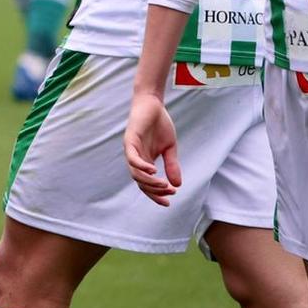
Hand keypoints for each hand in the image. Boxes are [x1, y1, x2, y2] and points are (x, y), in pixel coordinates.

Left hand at [124, 92, 180, 206]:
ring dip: (150, 182)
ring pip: (135, 173)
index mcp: (144, 161)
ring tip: (164, 185)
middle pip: (140, 182)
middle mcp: (136, 158)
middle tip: (170, 193)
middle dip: (155, 191)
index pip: (146, 184)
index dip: (156, 195)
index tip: (168, 202)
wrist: (153, 104)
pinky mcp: (130, 140)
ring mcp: (131, 150)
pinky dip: (141, 166)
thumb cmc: (159, 125)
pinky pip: (132, 158)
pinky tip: (153, 171)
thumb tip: (177, 185)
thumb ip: (171, 165)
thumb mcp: (169, 148)